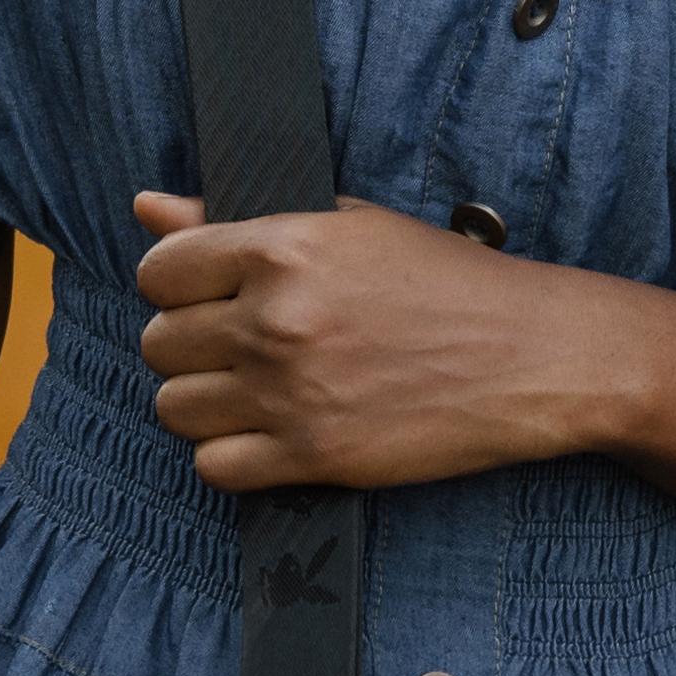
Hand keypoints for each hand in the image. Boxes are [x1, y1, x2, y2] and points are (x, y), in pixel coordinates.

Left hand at [129, 193, 626, 492]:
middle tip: (243, 344)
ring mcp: (292, 391)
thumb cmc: (443, 280)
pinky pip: (214, 467)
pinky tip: (270, 432)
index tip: (209, 294)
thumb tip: (145, 209)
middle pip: (159, 342)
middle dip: (190, 343)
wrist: (530, 354)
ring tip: (255, 390)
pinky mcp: (314, 456)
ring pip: (175, 407)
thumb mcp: (345, 226)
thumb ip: (234, 220)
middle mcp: (277, 318)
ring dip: (205, 401)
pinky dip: (231, 456)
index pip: (159, 270)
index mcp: (283, 247)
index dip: (176, 284)